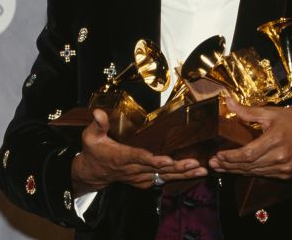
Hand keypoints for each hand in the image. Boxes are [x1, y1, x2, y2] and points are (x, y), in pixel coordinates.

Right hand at [71, 109, 206, 195]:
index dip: (154, 160)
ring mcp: (140, 176)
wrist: (93, 173)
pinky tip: (194, 173)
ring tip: (201, 169)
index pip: (139, 158)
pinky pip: (164, 179)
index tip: (168, 160)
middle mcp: (133, 169)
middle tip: (195, 163)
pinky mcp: (145, 180)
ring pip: (164, 176)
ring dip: (183, 173)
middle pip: (158, 169)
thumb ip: (98, 124)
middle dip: (177, 167)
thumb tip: (98, 112)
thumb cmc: (94, 152)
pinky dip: (180, 177)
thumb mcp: (90, 137)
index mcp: (122, 157)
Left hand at [208, 97, 291, 179]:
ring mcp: (284, 168)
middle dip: (229, 165)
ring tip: (221, 167)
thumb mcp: (272, 112)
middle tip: (213, 163)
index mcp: (276, 139)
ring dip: (236, 171)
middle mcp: (280, 157)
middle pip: (249, 165)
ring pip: (254, 173)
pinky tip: (238, 169)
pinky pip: (263, 175)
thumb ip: (248, 111)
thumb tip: (228, 101)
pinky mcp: (286, 174)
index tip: (218, 154)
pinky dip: (249, 172)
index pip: (248, 153)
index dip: (231, 156)